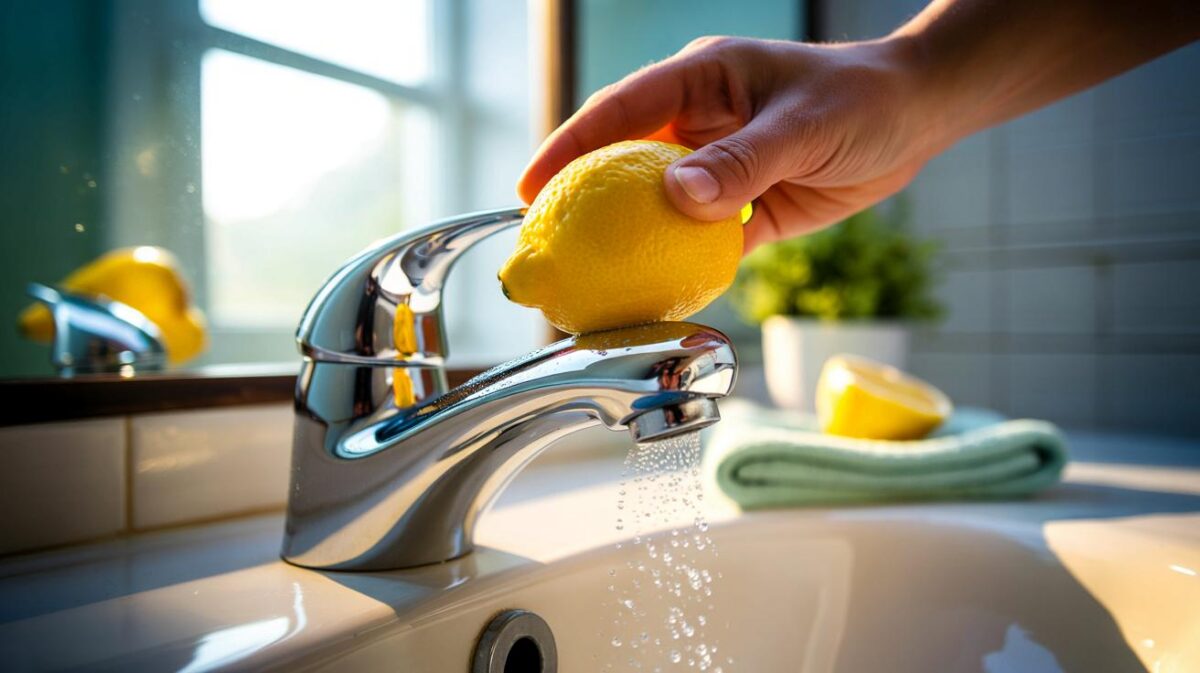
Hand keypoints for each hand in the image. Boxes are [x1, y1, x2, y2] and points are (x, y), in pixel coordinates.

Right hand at [517, 36, 940, 252]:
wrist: (917, 118)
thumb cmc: (862, 99)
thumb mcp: (804, 125)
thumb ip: (743, 161)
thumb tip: (677, 199)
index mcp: (702, 81)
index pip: (620, 111)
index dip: (569, 148)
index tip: (531, 188)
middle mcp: (700, 123)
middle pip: (623, 163)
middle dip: (580, 201)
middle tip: (543, 246)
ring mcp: (719, 166)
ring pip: (657, 207)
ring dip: (625, 242)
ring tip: (587, 281)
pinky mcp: (745, 207)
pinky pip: (701, 240)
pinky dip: (679, 266)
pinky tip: (653, 295)